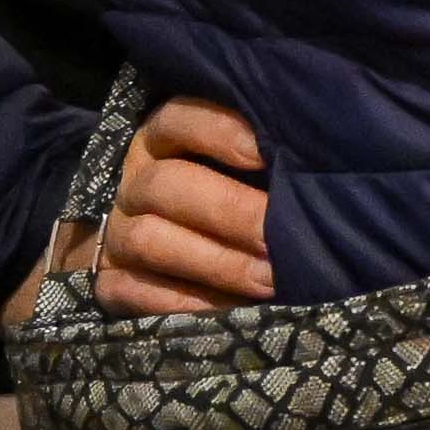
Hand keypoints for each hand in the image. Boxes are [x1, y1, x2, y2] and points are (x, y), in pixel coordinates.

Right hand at [86, 98, 276, 315]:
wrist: (153, 253)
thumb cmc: (229, 193)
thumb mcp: (244, 165)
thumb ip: (270, 157)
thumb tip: (322, 162)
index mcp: (164, 140)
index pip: (179, 119)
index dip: (220, 132)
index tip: (267, 155)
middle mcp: (135, 181)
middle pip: (167, 184)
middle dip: (231, 211)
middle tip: (280, 238)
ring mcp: (116, 231)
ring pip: (148, 239)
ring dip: (216, 262)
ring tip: (270, 280)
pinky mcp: (107, 280)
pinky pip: (134, 292)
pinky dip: (187, 303)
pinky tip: (233, 310)